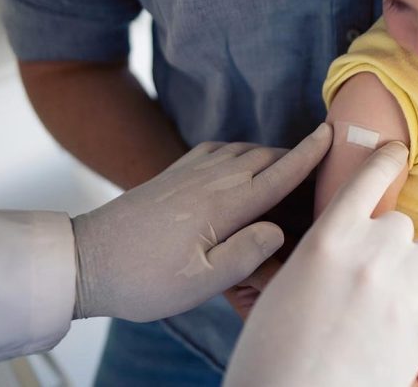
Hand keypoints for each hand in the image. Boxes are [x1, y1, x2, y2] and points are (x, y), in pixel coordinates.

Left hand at [70, 123, 331, 320]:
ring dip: (268, 151)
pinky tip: (237, 158)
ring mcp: (188, 173)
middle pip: (264, 156)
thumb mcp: (200, 284)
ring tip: (286, 161)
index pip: (278, 174)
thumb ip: (246, 255)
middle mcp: (210, 181)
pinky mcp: (172, 175)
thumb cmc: (144, 280)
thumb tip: (278, 229)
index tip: (331, 133)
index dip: (309, 155)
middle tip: (321, 155)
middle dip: (295, 152)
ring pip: (241, 150)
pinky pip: (214, 149)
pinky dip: (237, 149)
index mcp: (223, 207)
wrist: (85, 260)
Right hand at [224, 142, 417, 386]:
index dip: (384, 161)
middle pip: (399, 224)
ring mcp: (404, 283)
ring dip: (411, 270)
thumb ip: (323, 253)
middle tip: (367, 282)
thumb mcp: (286, 288)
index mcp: (327, 238)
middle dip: (387, 245)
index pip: (367, 180)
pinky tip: (405, 324)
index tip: (398, 151)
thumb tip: (347, 241)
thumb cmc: (275, 352)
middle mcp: (370, 250)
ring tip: (385, 305)